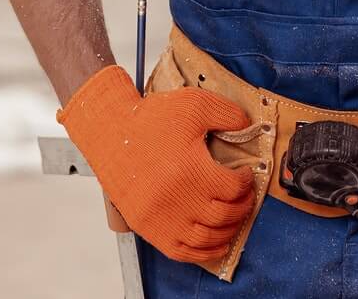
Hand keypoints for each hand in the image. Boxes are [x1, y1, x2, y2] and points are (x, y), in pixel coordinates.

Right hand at [56, 65, 255, 263]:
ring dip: (228, 231)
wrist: (109, 132)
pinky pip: (182, 252)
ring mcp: (162, 218)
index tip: (245, 176)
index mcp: (191, 170)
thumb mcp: (193, 104)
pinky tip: (215, 244)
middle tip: (245, 197)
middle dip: (242, 207)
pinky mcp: (148, 228)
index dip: (245, 183)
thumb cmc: (149, 119)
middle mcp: (177, 200)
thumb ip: (227, 114)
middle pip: (224, 216)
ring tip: (234, 218)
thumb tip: (248, 126)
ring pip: (207, 239)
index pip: (233, 188)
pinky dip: (204, 253)